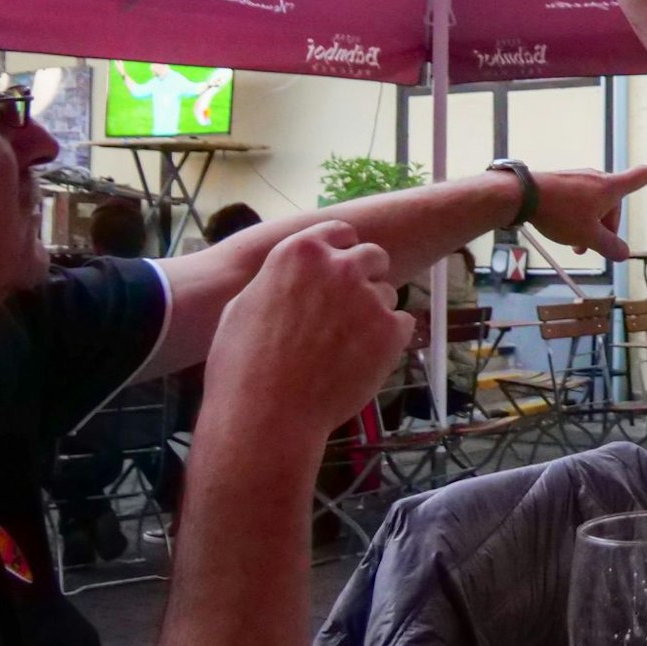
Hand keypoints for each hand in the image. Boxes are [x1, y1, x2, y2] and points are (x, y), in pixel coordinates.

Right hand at [204, 222, 414, 433]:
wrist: (268, 413)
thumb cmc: (243, 364)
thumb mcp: (245, 305)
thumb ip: (279, 280)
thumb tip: (293, 277)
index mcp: (299, 252)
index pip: (341, 231)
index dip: (343, 250)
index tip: (342, 267)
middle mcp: (339, 266)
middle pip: (374, 256)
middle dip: (367, 276)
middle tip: (352, 307)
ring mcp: (369, 297)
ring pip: (388, 294)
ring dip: (375, 313)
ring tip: (346, 345)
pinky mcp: (391, 329)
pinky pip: (403, 324)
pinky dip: (389, 340)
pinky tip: (362, 359)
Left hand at [529, 163, 646, 261]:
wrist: (521, 195)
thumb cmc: (560, 213)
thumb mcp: (588, 236)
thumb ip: (609, 247)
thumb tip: (624, 254)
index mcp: (610, 188)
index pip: (642, 178)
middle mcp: (597, 179)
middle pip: (614, 205)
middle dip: (607, 228)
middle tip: (592, 248)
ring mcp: (579, 179)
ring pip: (594, 206)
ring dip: (590, 225)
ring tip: (575, 245)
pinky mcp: (563, 182)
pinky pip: (579, 202)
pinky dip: (578, 217)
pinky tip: (563, 230)